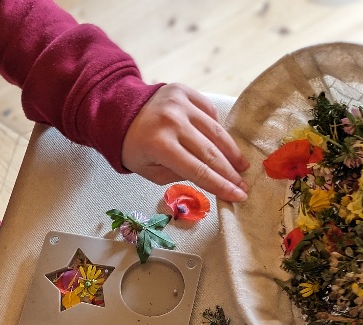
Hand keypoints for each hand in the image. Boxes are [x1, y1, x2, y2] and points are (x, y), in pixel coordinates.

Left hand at [122, 83, 250, 201]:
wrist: (118, 111)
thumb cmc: (134, 147)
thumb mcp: (150, 171)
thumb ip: (178, 176)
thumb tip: (209, 177)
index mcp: (160, 145)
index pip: (198, 170)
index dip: (221, 185)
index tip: (238, 195)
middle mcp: (172, 121)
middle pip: (211, 152)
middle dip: (230, 172)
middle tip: (244, 185)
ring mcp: (180, 103)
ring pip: (215, 130)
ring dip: (231, 151)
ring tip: (241, 166)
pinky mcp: (185, 91)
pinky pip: (209, 112)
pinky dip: (217, 129)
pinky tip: (223, 143)